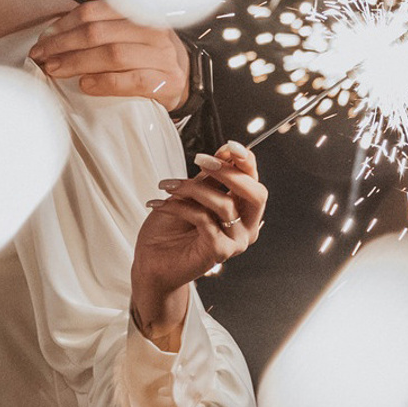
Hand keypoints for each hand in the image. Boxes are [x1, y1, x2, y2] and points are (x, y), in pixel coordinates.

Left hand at [30, 0, 190, 106]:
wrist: (178, 79)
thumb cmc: (143, 50)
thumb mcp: (126, 23)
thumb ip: (103, 3)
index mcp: (139, 11)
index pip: (94, 11)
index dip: (65, 23)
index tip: (44, 36)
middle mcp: (153, 30)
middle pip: (99, 33)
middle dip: (64, 44)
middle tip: (41, 55)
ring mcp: (163, 56)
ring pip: (114, 55)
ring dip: (78, 63)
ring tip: (54, 69)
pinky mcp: (167, 82)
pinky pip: (133, 81)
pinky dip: (106, 82)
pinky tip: (85, 84)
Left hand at [130, 144, 264, 348]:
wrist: (152, 261)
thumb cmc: (172, 227)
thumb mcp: (192, 195)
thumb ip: (210, 178)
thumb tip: (225, 152)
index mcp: (244, 210)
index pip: (254, 181)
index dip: (245, 161)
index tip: (226, 146)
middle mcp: (247, 227)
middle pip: (254, 193)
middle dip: (228, 172)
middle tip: (200, 160)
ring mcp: (235, 242)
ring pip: (223, 204)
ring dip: (192, 188)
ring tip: (166, 186)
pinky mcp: (219, 252)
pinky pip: (203, 219)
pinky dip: (178, 206)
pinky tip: (158, 204)